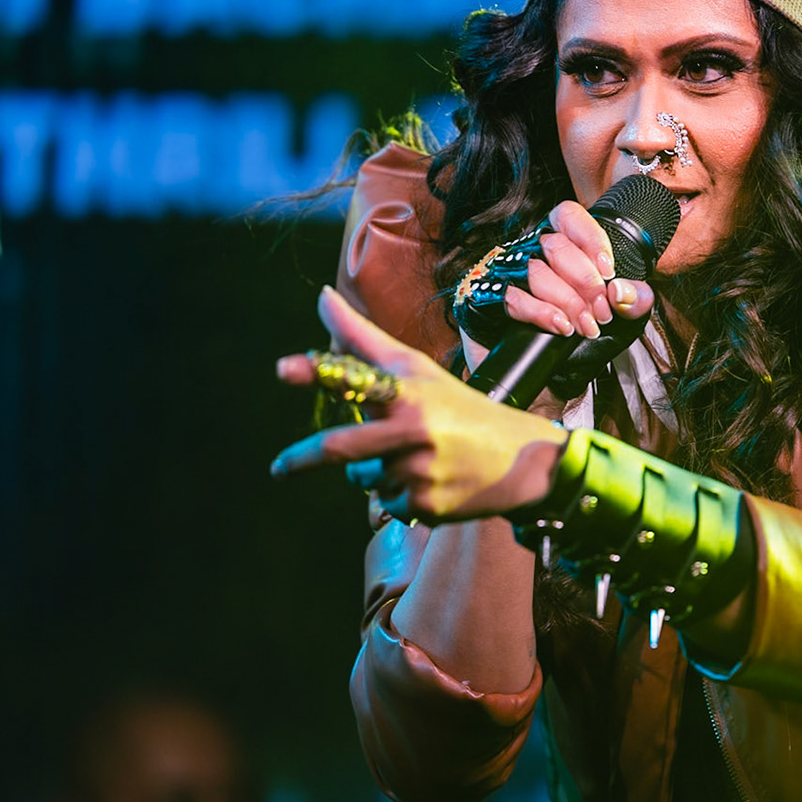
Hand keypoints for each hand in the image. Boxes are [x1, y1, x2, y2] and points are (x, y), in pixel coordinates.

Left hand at [273, 287, 568, 520]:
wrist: (524, 461)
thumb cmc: (459, 408)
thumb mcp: (417, 371)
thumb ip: (362, 339)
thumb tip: (322, 296)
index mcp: (409, 390)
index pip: (357, 377)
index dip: (318, 371)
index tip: (284, 368)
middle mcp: (413, 428)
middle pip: (340, 448)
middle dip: (302, 459)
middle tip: (278, 468)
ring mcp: (420, 469)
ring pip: (364, 478)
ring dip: (374, 471)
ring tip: (416, 459)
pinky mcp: (427, 505)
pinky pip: (387, 503)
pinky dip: (399, 494)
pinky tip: (432, 482)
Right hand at [460, 200, 656, 370]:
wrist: (546, 384)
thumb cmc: (578, 343)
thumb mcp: (619, 322)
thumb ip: (633, 301)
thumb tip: (623, 291)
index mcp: (559, 246)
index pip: (568, 217)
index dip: (590, 239)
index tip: (609, 271)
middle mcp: (529, 253)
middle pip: (555, 245)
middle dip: (585, 281)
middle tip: (602, 311)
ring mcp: (504, 274)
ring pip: (535, 270)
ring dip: (568, 301)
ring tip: (586, 325)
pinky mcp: (486, 299)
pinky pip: (513, 298)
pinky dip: (542, 313)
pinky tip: (561, 326)